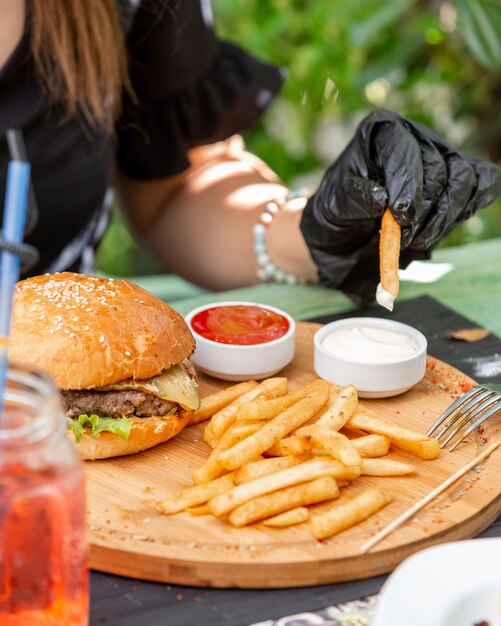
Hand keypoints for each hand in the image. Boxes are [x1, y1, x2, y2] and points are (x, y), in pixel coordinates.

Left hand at [300, 109, 500, 302]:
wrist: (346, 238)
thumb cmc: (337, 216)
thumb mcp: (334, 207)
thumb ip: (354, 198)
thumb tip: (380, 197)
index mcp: (380, 132)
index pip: (404, 148)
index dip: (407, 182)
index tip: (400, 216)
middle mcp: (414, 137)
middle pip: (438, 167)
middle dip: (424, 209)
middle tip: (405, 239)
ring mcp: (439, 157)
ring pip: (463, 179)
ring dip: (446, 216)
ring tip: (419, 240)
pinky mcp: (456, 181)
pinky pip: (482, 183)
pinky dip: (472, 204)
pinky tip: (453, 222)